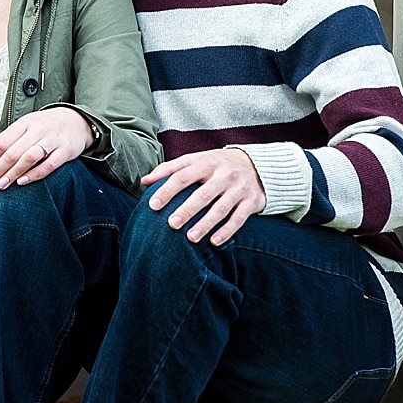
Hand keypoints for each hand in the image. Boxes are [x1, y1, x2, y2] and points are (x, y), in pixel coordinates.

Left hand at [0, 108, 92, 192]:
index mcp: (25, 123)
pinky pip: (49, 165)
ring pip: (29, 157)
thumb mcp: (24, 127)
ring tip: (0, 186)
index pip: (3, 141)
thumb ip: (3, 139)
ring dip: (13, 173)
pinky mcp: (66, 150)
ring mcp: (52, 140)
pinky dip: (35, 174)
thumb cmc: (46, 126)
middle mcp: (38, 130)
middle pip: (13, 152)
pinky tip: (22, 182)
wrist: (76, 121)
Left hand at [141, 149, 264, 245]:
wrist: (258, 165)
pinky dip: (226, 230)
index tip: (153, 205)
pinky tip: (213, 242)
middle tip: (171, 224)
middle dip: (187, 210)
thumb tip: (144, 181)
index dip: (167, 190)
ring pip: (221, 208)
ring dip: (205, 224)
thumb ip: (170, 169)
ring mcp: (239, 188)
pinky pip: (239, 218)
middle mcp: (224, 174)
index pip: (183, 176)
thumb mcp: (195, 160)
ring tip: (190, 238)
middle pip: (202, 194)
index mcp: (206, 162)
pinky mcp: (252, 201)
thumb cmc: (217, 165)